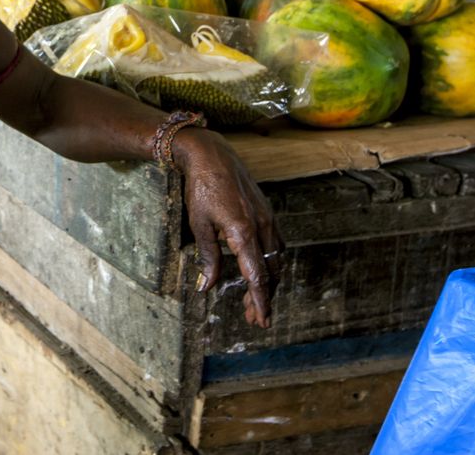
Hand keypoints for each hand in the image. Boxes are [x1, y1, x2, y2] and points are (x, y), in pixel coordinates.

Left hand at [174, 129, 283, 327]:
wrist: (212, 154)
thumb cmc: (201, 188)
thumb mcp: (199, 225)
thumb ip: (207, 257)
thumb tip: (205, 287)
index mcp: (243, 232)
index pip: (257, 276)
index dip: (260, 300)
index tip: (262, 319)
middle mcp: (261, 226)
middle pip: (270, 272)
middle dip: (264, 297)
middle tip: (254, 318)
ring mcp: (268, 218)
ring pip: (276, 260)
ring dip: (269, 282)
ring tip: (255, 301)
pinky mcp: (267, 212)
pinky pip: (276, 244)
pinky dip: (271, 263)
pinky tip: (262, 270)